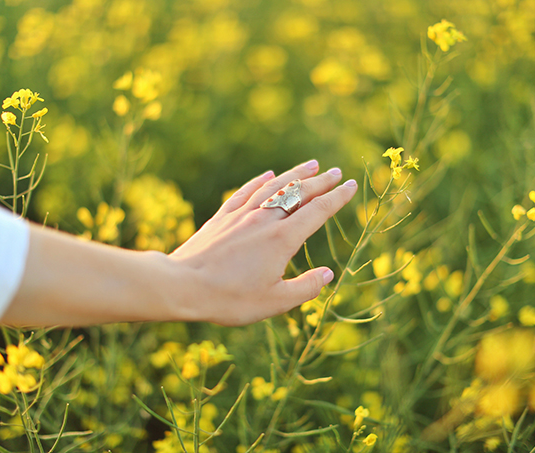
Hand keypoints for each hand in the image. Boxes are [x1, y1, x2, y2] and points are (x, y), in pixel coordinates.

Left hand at [168, 159, 357, 325]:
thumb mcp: (275, 302)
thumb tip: (327, 274)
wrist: (183, 286)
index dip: (338, 198)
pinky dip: (260, 181)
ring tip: (311, 164)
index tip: (352, 186)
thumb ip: (305, 288)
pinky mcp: (222, 217)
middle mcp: (264, 220)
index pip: (318, 212)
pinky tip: (268, 174)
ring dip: (294, 174)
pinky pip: (245, 192)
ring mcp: (241, 215)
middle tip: (337, 172)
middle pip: (299, 194)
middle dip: (321, 182)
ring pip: (273, 187)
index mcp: (282, 239)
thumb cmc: (230, 298)